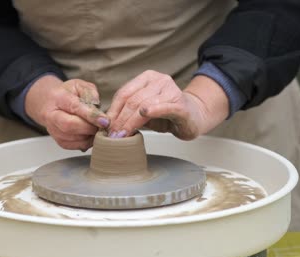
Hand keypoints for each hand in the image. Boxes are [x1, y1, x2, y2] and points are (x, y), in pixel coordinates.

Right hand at [25, 76, 109, 149]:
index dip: (91, 115)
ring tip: (97, 127)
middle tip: (103, 125)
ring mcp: (54, 131)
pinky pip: (77, 146)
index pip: (74, 107)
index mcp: (58, 98)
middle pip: (70, 126)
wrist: (51, 104)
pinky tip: (91, 133)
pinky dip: (88, 141)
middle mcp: (52, 116)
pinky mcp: (60, 141)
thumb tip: (98, 108)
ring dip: (90, 135)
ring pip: (75, 138)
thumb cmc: (68, 93)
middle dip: (90, 128)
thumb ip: (90, 93)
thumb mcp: (80, 85)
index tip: (104, 121)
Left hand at [107, 70, 228, 139]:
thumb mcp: (144, 110)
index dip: (113, 110)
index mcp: (147, 78)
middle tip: (112, 134)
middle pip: (132, 100)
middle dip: (119, 119)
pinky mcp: (181, 105)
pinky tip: (144, 115)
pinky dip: (152, 111)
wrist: (194, 117)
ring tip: (121, 135)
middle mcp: (160, 80)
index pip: (124, 93)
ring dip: (130, 123)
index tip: (105, 125)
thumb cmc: (166, 114)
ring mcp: (172, 91)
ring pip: (143, 105)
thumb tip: (106, 122)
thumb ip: (128, 111)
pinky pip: (164, 107)